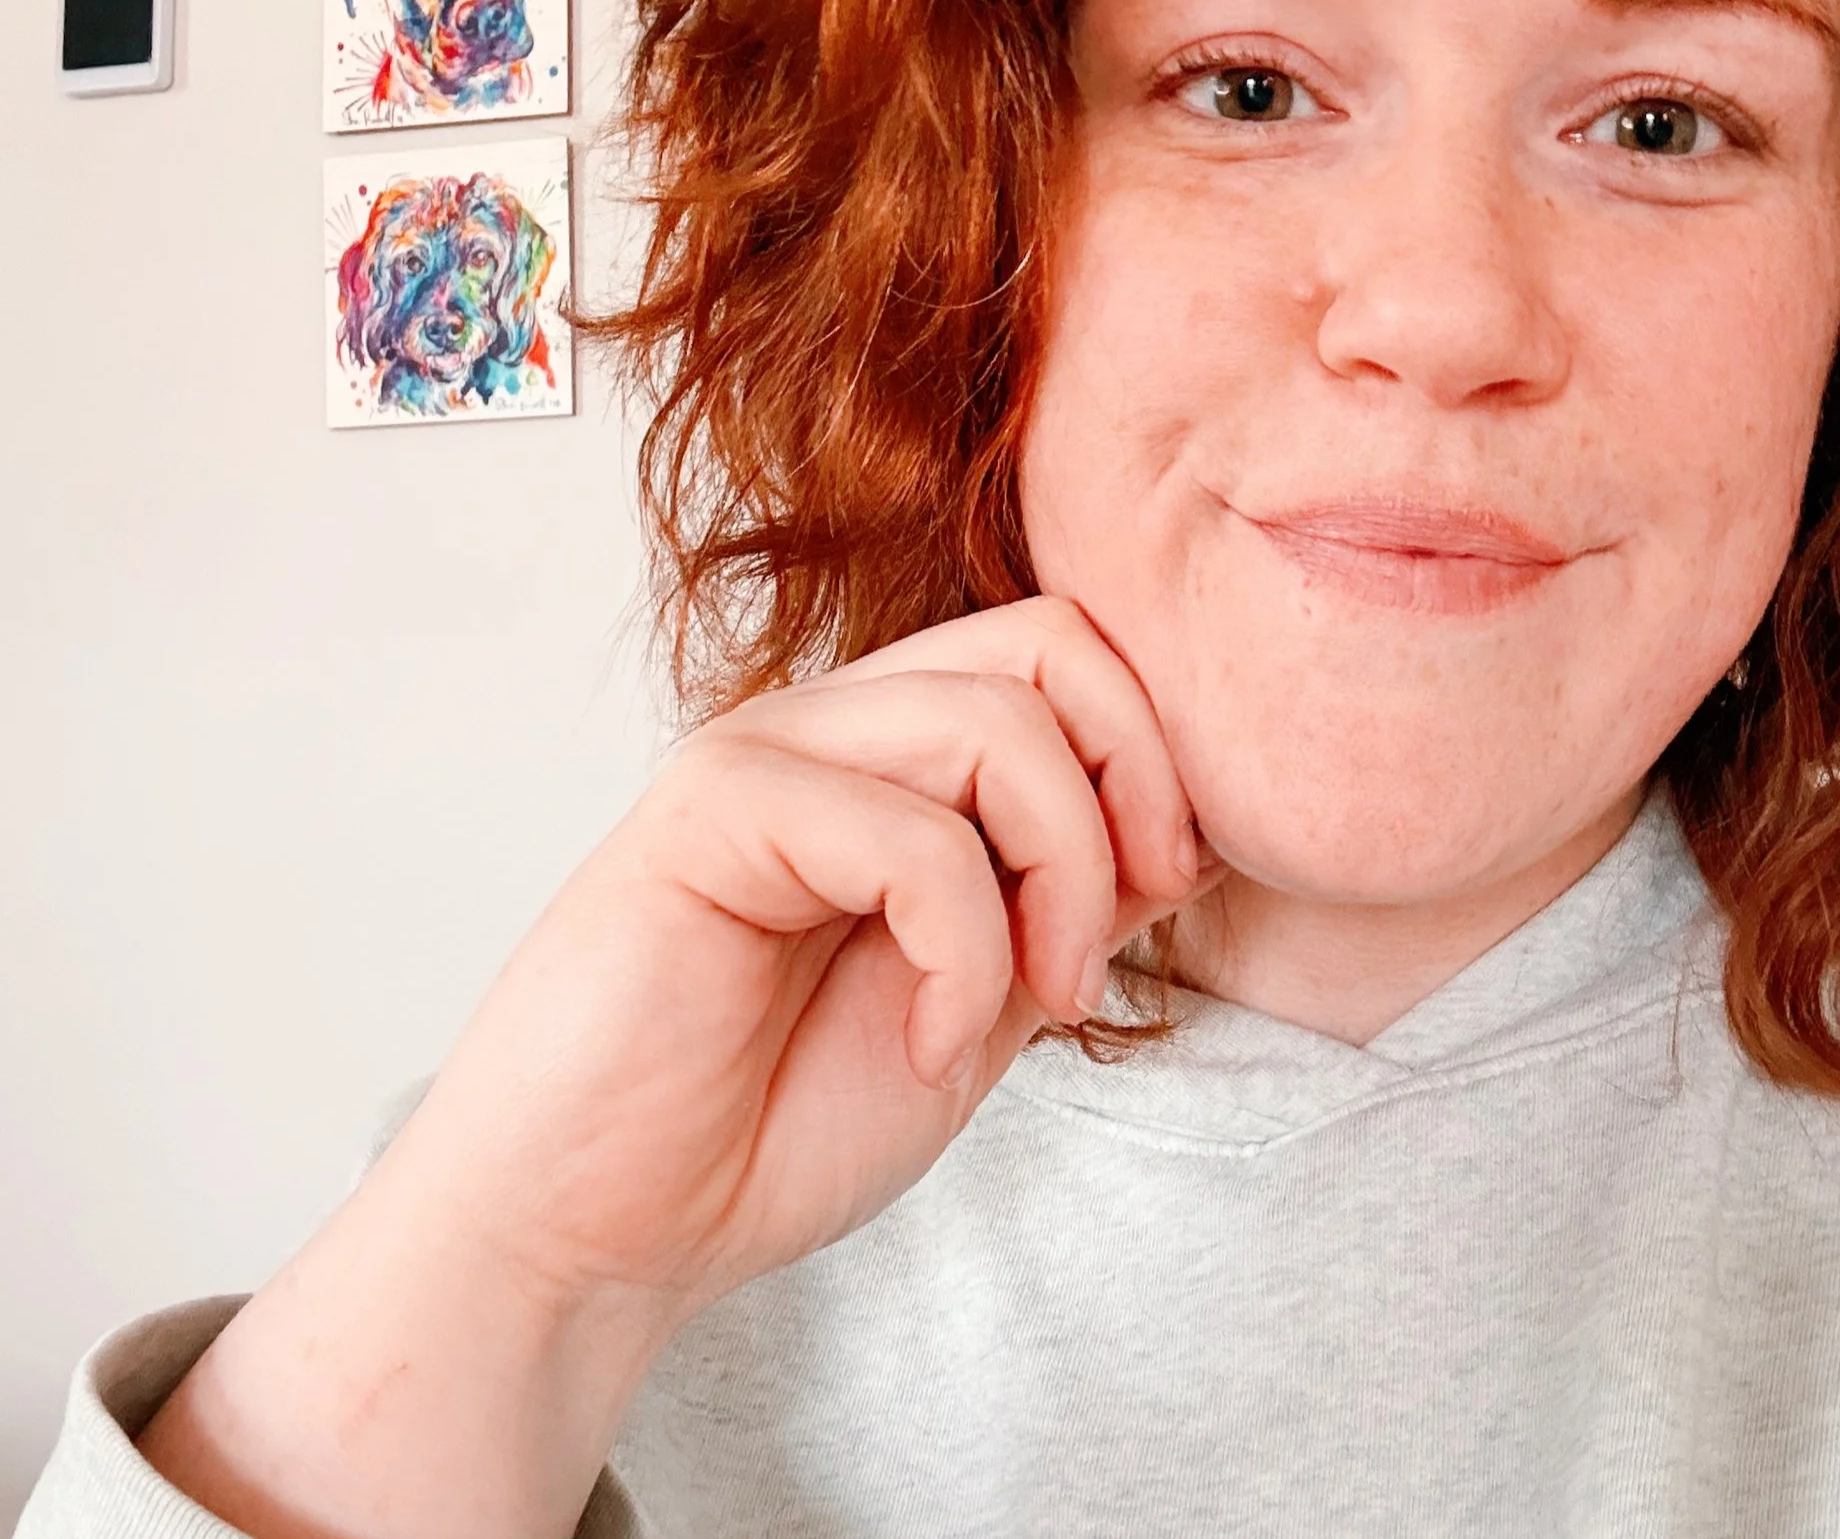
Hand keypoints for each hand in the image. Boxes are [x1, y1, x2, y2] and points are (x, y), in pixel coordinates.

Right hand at [386, 591, 1204, 1318]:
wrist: (600, 1234)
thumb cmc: (772, 1118)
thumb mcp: (982, 998)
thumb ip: (1069, 902)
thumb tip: (1201, 829)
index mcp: (896, 749)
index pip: (1069, 652)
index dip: (1154, 754)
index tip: (1170, 890)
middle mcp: (836, 723)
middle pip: (1051, 644)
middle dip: (1133, 783)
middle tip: (1117, 932)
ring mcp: (768, 752)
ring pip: (996, 724)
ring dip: (1062, 879)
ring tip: (1035, 1004)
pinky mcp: (710, 810)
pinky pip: (906, 832)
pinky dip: (964, 951)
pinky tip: (929, 1045)